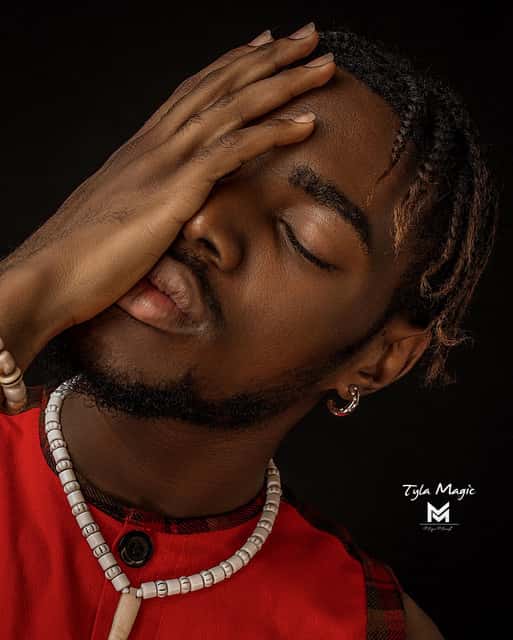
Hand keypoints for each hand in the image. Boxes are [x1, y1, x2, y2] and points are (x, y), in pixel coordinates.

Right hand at [2, 23, 334, 338]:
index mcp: (144, 147)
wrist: (49, 274)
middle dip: (269, 57)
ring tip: (322, 63)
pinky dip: (271, 133)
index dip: (232, 64)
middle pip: (221, 85)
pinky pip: (232, 150)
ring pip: (233, 106)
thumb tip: (164, 206)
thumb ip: (148, 201)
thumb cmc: (81, 253)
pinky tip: (305, 123)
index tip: (263, 43)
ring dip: (282, 82)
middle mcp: (156, 142)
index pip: (195, 91)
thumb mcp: (121, 216)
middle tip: (308, 36)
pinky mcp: (175, 189)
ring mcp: (165, 161)